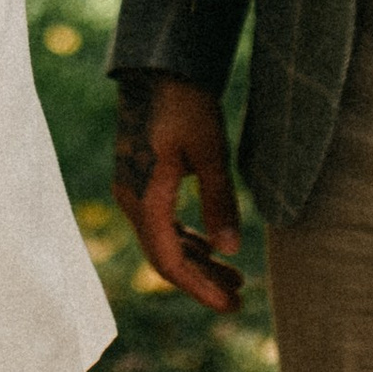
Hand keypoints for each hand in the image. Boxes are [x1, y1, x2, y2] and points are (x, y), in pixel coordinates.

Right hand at [112, 72, 243, 311]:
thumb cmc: (185, 104)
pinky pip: (160, 222)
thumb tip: (230, 250)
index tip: (232, 305)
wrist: (158, 66)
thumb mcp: (210, 152)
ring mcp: (133, 190)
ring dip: (196, 260)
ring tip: (234, 276)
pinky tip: (208, 243)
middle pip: (165, 257)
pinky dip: (184, 239)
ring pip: (162, 241)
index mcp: (146, 199)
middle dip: (201, 280)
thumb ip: (219, 201)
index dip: (201, 288)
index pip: (170, 262)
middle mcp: (133, 200)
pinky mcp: (140, 178)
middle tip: (240, 297)